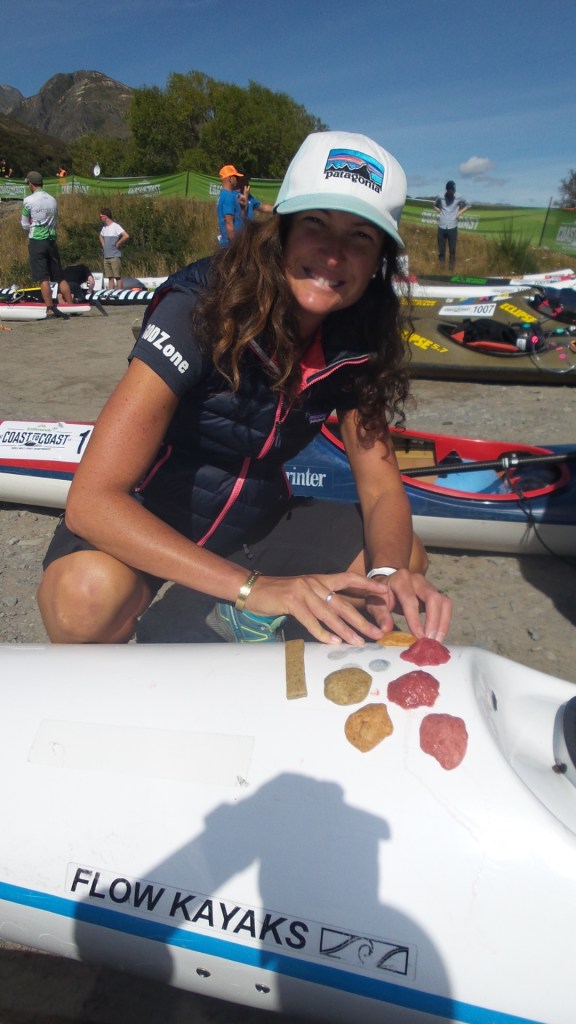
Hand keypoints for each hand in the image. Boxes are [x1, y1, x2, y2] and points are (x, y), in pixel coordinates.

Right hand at [247, 571, 396, 645]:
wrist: (255, 589)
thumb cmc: (280, 593)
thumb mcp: (304, 591)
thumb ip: (321, 599)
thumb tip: (340, 615)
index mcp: (320, 579)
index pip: (349, 579)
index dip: (367, 585)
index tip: (384, 593)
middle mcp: (314, 583)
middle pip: (343, 603)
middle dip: (362, 619)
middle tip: (378, 632)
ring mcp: (303, 592)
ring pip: (329, 614)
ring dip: (346, 630)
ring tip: (359, 642)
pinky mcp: (292, 602)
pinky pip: (311, 621)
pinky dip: (323, 633)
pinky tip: (333, 643)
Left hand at [366, 569, 451, 641]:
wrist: (388, 585)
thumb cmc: (381, 595)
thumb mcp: (374, 603)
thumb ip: (380, 615)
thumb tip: (386, 630)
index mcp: (401, 579)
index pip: (410, 599)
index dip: (415, 619)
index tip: (418, 636)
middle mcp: (418, 580)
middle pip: (433, 597)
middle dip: (434, 621)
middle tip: (430, 640)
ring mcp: (429, 586)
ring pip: (444, 602)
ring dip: (442, 623)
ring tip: (436, 641)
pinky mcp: (436, 594)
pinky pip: (445, 607)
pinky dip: (444, 622)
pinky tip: (438, 636)